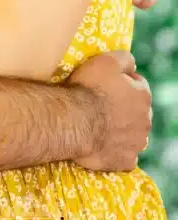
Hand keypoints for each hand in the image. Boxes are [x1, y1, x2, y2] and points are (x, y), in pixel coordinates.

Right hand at [67, 50, 151, 170]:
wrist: (74, 121)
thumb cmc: (89, 89)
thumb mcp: (106, 61)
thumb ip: (124, 58)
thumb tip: (132, 64)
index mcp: (143, 96)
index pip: (139, 85)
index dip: (122, 82)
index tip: (106, 84)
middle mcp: (145, 120)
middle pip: (137, 111)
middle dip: (124, 108)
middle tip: (101, 105)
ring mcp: (136, 143)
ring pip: (133, 135)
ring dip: (122, 130)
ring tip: (99, 125)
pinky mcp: (124, 161)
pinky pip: (125, 156)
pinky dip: (117, 151)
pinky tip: (103, 144)